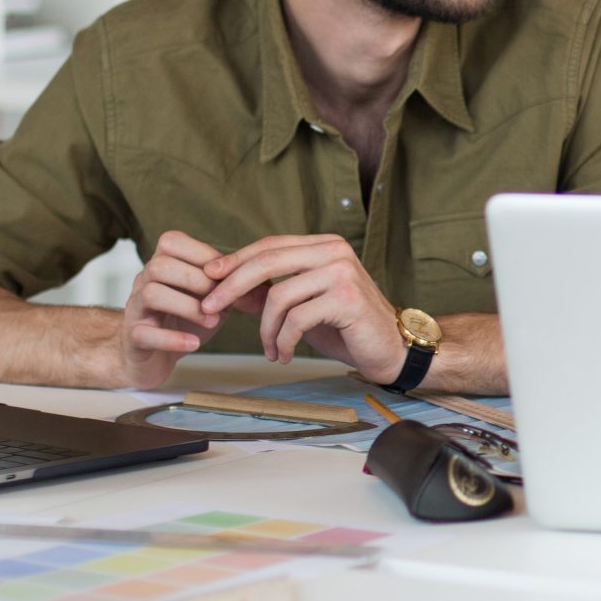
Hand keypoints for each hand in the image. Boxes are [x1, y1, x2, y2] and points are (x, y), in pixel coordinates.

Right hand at [113, 230, 231, 389]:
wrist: (152, 355)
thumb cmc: (183, 320)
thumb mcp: (213, 300)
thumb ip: (235, 289)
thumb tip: (268, 285)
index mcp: (161, 264)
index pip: (172, 242)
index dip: (203, 255)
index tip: (228, 275)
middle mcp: (143, 282)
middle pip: (160, 265)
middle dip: (197, 281)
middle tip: (222, 301)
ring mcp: (135, 309)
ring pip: (151, 294)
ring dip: (187, 306)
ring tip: (212, 322)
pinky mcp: (133, 338)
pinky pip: (144, 333)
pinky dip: (173, 338)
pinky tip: (194, 343)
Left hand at [198, 235, 405, 379]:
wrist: (392, 349)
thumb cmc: (348, 327)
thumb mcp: (306, 305)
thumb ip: (275, 292)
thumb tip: (226, 290)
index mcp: (325, 246)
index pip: (270, 245)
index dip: (236, 260)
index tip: (209, 277)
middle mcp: (334, 252)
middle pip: (268, 262)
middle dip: (231, 286)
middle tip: (209, 308)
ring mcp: (342, 273)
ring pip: (279, 296)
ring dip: (265, 330)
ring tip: (270, 350)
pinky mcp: (346, 299)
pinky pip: (296, 320)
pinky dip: (283, 342)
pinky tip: (285, 355)